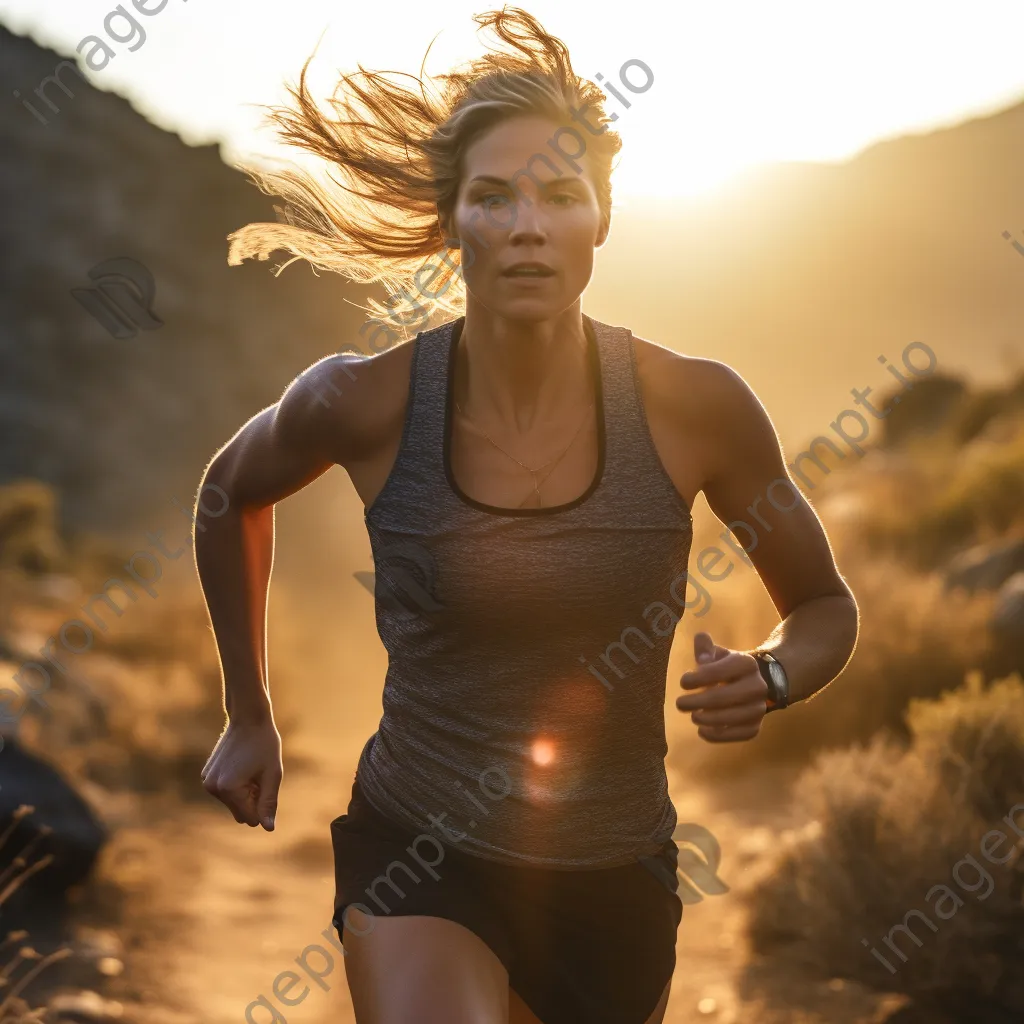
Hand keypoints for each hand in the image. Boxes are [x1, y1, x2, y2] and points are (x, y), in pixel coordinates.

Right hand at [201, 715, 282, 829]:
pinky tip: (242, 765)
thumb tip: (268, 828)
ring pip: (233, 804)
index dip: (263, 805)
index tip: (265, 784)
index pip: (251, 818)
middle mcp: (213, 788)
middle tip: (260, 777)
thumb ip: (269, 803)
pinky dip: (236, 786)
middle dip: (253, 801)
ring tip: (251, 769)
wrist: (248, 718)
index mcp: (228, 789)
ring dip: (245, 794)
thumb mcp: (272, 775)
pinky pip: (226, 793)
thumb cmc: (264, 745)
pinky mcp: (206, 776)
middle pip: (240, 814)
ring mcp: (207, 782)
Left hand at [675, 632, 767, 742]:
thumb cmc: (728, 667)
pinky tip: (702, 731)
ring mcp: (759, 708)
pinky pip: (737, 735)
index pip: (716, 672)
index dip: (696, 679)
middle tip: (680, 704)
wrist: (756, 683)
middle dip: (696, 702)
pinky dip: (718, 736)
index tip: (683, 683)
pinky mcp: (756, 726)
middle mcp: (757, 686)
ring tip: (693, 716)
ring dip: (706, 719)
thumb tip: (701, 652)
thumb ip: (706, 648)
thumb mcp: (719, 653)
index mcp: (746, 663)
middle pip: (721, 698)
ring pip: (730, 718)